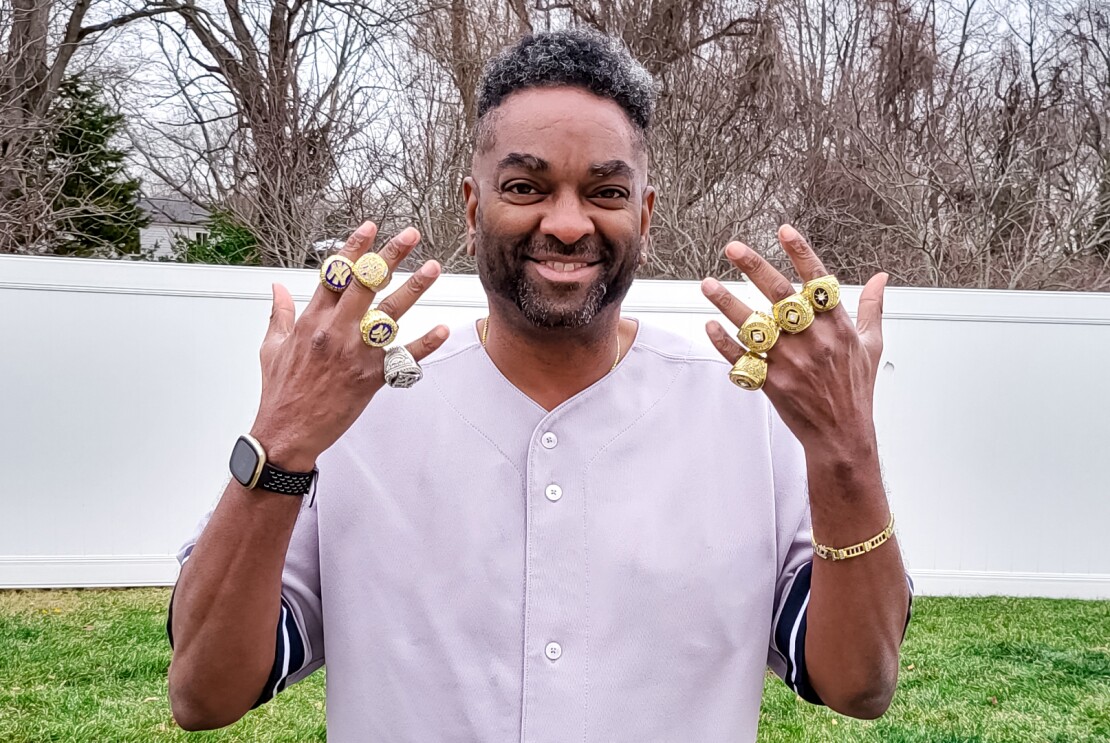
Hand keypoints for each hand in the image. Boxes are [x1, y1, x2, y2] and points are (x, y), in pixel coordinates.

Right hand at [251, 221, 448, 470]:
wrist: (286, 432)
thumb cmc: (280, 391)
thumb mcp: (271, 348)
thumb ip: (279, 314)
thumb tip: (277, 289)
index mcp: (311, 320)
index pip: (335, 274)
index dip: (354, 248)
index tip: (370, 227)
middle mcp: (335, 331)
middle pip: (366, 283)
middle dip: (389, 255)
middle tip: (409, 234)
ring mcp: (355, 353)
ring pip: (389, 313)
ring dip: (413, 287)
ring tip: (432, 266)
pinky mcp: (371, 377)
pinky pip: (404, 358)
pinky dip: (425, 344)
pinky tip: (443, 329)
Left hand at [701, 224, 886, 458]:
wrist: (843, 435)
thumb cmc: (856, 389)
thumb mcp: (871, 345)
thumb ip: (872, 308)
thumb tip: (881, 279)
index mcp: (837, 325)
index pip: (818, 280)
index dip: (801, 252)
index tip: (784, 230)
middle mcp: (813, 339)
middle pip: (781, 295)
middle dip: (755, 267)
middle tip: (733, 247)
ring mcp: (791, 361)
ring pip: (755, 325)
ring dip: (728, 303)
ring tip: (708, 283)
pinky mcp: (772, 383)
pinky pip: (743, 360)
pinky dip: (724, 344)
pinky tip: (709, 326)